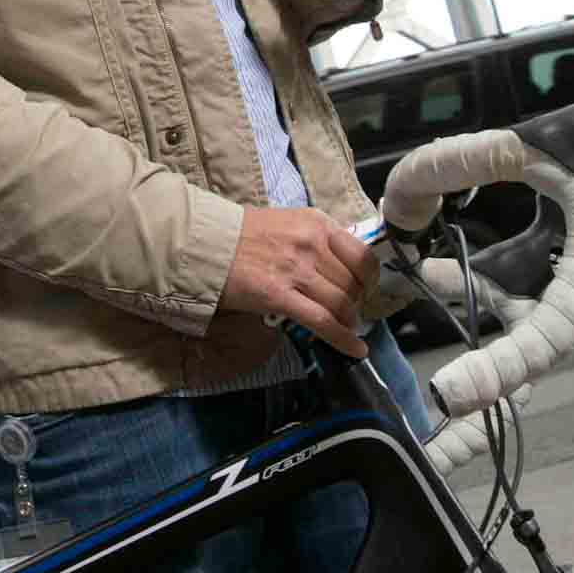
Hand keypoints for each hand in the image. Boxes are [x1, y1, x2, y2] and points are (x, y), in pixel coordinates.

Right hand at [218, 207, 378, 356]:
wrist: (205, 242)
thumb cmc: (242, 234)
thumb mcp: (288, 223)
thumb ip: (315, 240)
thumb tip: (338, 266)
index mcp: (316, 223)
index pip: (362, 256)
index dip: (369, 280)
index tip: (364, 290)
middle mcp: (312, 243)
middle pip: (353, 284)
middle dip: (356, 304)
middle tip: (348, 313)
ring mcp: (297, 270)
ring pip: (342, 304)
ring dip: (348, 321)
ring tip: (344, 327)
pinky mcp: (279, 295)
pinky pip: (323, 321)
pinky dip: (344, 339)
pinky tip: (356, 349)